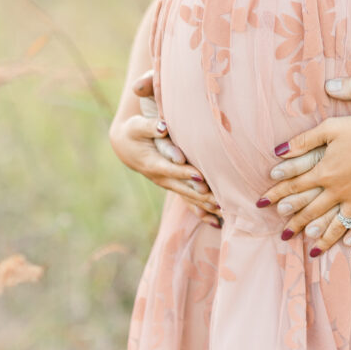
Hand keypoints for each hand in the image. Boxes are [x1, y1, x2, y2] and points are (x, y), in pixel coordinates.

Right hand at [109, 70, 221, 226]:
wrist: (126, 146)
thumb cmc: (134, 132)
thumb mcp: (137, 126)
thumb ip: (150, 126)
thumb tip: (162, 127)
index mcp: (152, 163)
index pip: (170, 169)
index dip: (184, 173)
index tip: (200, 176)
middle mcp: (161, 178)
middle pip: (183, 188)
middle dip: (201, 194)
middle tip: (219, 199)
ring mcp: (167, 184)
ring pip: (188, 197)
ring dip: (205, 205)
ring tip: (224, 212)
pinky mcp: (173, 185)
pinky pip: (188, 201)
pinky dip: (201, 212)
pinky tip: (217, 222)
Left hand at [260, 78, 350, 257]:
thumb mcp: (330, 128)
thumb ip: (304, 140)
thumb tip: (278, 150)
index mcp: (324, 171)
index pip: (294, 185)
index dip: (277, 193)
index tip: (262, 203)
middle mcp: (337, 190)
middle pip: (311, 209)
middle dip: (295, 222)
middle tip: (283, 234)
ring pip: (335, 224)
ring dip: (322, 238)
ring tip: (310, 249)